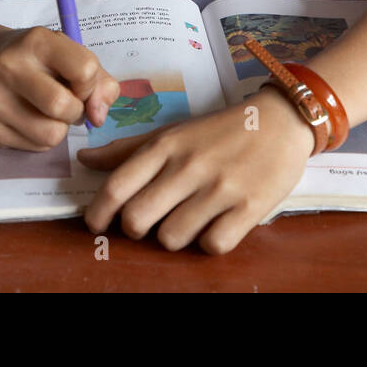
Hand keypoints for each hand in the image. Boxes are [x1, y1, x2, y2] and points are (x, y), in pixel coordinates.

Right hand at [0, 27, 119, 150]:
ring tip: (50, 112)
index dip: (90, 84)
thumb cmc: (36, 58)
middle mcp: (9, 68)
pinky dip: (43, 137)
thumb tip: (98, 117)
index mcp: (37, 42)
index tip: (79, 83)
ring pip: (52, 135)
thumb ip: (98, 80)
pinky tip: (32, 118)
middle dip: (76, 110)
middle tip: (67, 102)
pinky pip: (36, 148)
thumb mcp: (70, 53)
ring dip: (61, 127)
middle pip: (63, 106)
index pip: (84, 70)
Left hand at [77, 87, 315, 253]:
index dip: (98, 212)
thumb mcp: (174, 132)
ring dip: (174, 237)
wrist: (282, 121)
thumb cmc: (222, 129)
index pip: (117, 186)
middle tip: (148, 223)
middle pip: (137, 220)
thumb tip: (84, 160)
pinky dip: (210, 242)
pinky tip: (215, 225)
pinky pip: (212, 246)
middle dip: (134, 229)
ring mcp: (220, 189)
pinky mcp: (249, 208)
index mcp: (167, 145)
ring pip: (172, 239)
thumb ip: (129, 149)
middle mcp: (189, 166)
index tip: (96, 223)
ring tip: (187, 220)